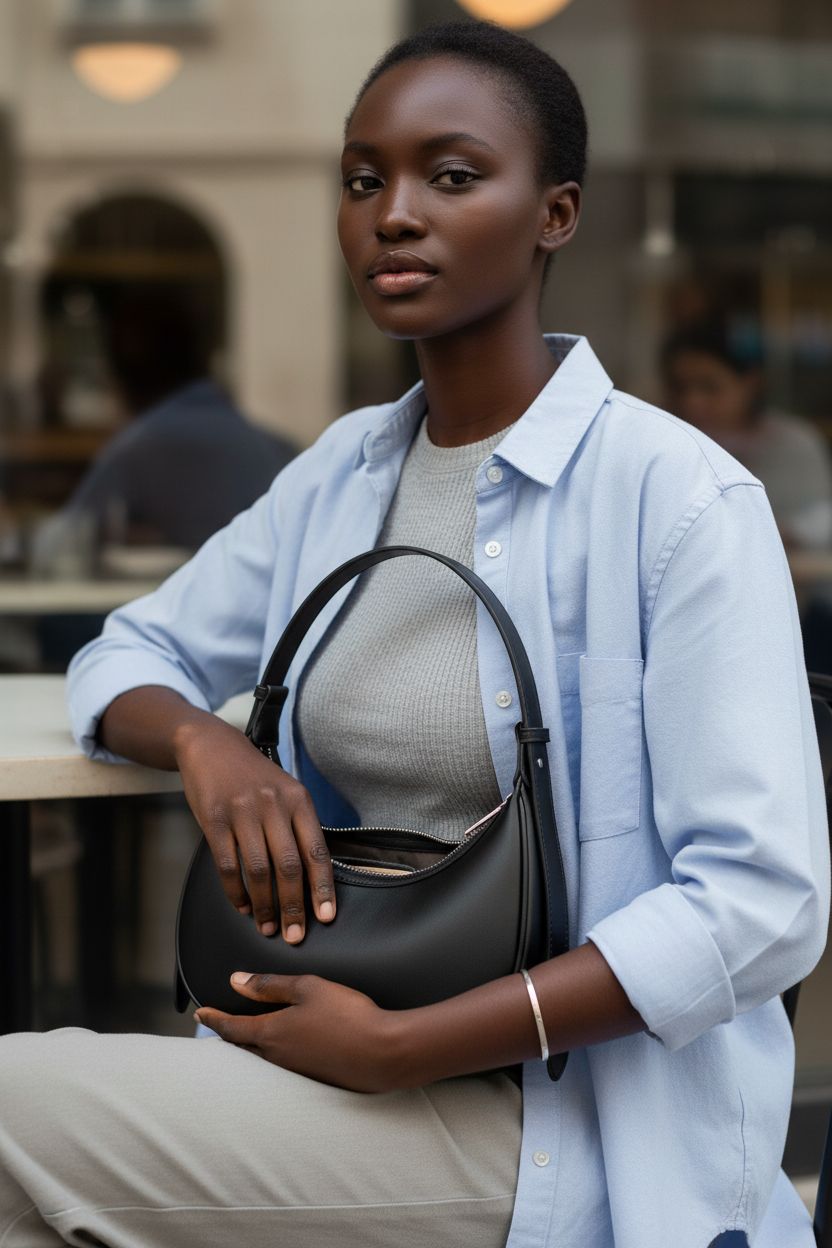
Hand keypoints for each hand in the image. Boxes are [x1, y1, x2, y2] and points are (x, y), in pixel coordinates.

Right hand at [174, 717, 334, 943]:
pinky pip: (228, 865)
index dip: (323, 887)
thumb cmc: (253, 776)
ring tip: (267, 926)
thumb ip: (299, 826)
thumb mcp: (285, 790)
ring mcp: (242, 812)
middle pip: (289, 866)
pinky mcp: (214, 819)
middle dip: (294, 906)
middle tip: (294, 935)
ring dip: (265, 905)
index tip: (326, 917)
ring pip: (259, 870)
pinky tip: (243, 906)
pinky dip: (236, 892)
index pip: (317, 850)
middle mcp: (273, 805)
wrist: (210, 746)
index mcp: (298, 799)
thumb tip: (314, 876)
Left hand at [195, 972, 403, 1092]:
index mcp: (271, 1034)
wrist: (383, 1054)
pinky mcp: (314, 1078)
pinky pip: (284, 1064)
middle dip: (231, 1034)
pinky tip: (287, 1045)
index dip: (214, 1019)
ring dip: (252, 1044)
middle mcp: (278, 1058)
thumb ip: (271, 985)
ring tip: (248, 1033)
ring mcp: (296, 1072)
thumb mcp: (308, 988)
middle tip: (220, 1024)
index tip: (200, 1014)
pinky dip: (275, 1052)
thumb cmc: (347, 1016)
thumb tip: (237, 982)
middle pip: (244, 1046)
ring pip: (264, 1056)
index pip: (232, 1028)